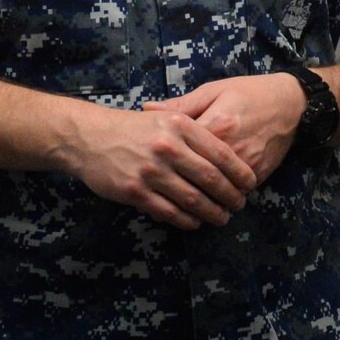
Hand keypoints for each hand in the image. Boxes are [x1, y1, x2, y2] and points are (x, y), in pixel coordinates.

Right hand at [62, 105, 258, 230]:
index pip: (221, 153)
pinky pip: (169, 212)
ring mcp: (151, 171)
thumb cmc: (132, 128)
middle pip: (211, 179)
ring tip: (222, 217)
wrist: (89, 137)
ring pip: (192, 199)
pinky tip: (195, 222)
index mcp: (180, 126)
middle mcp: (167, 147)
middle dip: (230, 196)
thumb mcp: (166, 117)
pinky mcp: (135, 191)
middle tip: (239, 205)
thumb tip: (229, 150)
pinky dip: (186, 220)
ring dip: (212, 212)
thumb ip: (195, 130)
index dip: (240, 172)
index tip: (250, 184)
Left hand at [144, 73, 306, 187]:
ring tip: (182, 199)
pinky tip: (208, 197)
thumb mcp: (213, 91)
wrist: (294, 104)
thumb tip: (146, 109)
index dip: (161, 161)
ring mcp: (246, 164)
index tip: (148, 165)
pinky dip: (220, 196)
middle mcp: (230, 148)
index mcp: (215, 125)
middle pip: (196, 177)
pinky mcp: (259, 174)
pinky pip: (234, 192)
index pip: (180, 151)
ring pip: (215, 191)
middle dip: (177, 186)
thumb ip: (180, 105)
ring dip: (200, 197)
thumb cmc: (250, 92)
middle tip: (161, 191)